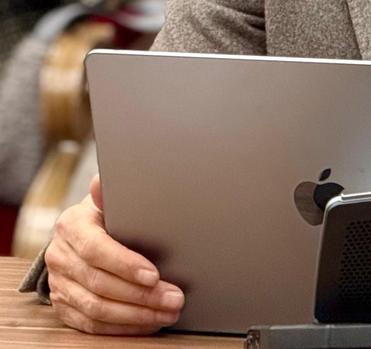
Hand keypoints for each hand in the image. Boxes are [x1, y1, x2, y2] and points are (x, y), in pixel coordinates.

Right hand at [44, 174, 185, 334]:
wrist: (82, 232)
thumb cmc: (107, 213)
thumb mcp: (111, 199)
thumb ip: (109, 193)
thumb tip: (101, 181)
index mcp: (71, 226)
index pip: (96, 250)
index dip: (125, 265)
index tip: (154, 275)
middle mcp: (60, 256)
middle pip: (100, 283)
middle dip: (141, 295)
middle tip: (174, 298)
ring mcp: (59, 283)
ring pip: (96, 308)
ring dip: (136, 315)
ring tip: (168, 312)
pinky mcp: (63, 305)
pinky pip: (91, 324)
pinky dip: (122, 327)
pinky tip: (148, 323)